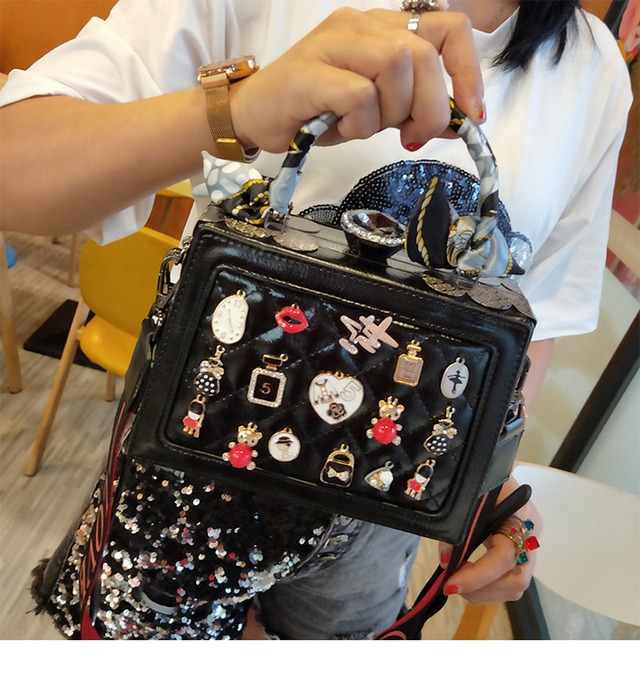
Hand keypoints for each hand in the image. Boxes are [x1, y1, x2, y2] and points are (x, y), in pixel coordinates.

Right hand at [230, 7, 482, 152]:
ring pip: (397, 66)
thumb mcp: (377, 110)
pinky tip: (342, 129)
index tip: (469, 114)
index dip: (468, 72)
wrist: (254, 115)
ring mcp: (334, 43)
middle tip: (410, 136)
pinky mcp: (311, 72)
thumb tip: (460, 120)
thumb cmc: (314, 110)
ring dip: (391, 112)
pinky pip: (359, 95)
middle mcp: (361, 25)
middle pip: (425, 53)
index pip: (449, 29)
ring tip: (364, 128)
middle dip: (431, 106)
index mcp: (382, 27)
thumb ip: (415, 107)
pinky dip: (360, 123)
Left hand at [439, 476, 542, 602]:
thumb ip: (456, 529)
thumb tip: (447, 561)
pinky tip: (468, 577)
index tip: (451, 583)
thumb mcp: (468, 498)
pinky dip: (487, 585)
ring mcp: (529, 544)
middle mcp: (532, 534)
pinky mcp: (520, 551)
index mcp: (522, 515)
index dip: (477, 575)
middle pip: (517, 580)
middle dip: (483, 589)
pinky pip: (508, 579)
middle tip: (453, 584)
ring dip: (484, 591)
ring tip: (458, 581)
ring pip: (515, 586)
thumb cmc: (481, 476)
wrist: (492, 462)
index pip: (504, 557)